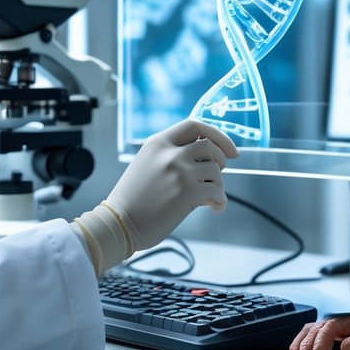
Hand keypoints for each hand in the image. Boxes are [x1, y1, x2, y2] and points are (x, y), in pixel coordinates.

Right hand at [106, 119, 238, 249]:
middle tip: (217, 176)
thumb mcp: (147, 165)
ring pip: (216, 171)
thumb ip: (171, 156)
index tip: (230, 150)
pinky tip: (214, 207)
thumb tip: (206, 158)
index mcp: (158, 143)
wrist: (119, 224)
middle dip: (221, 160)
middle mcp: (169, 153)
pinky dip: (220, 201)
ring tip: (210, 197)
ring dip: (218, 185)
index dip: (217, 135)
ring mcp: (179, 171)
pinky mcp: (188, 192)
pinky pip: (217, 192)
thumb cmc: (133, 200)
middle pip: (210, 146)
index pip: (195, 126)